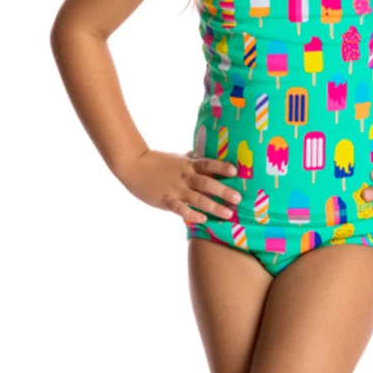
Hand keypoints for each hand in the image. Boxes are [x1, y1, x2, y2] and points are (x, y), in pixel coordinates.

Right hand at [116, 149, 242, 223]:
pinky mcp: (165, 200)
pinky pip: (180, 208)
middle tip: (238, 198)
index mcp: (187, 164)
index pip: (208, 164)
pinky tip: (203, 219)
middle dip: (224, 191)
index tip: (235, 172)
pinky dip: (192, 214)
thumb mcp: (175, 157)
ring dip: (214, 207)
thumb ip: (189, 158)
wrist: (133, 166)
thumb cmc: (156, 161)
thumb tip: (201, 153)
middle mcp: (184, 176)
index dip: (221, 167)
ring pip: (198, 198)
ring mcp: (175, 189)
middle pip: (207, 183)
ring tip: (228, 214)